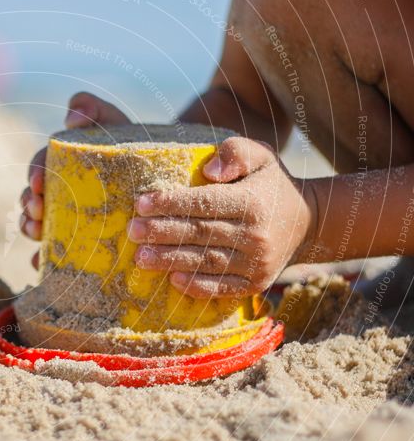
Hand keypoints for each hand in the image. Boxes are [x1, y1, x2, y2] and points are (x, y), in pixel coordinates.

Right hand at [21, 92, 130, 268]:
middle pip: (32, 199)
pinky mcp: (77, 243)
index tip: (38, 183)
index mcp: (61, 165)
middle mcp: (58, 192)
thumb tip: (72, 118)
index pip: (40, 166)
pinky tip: (43, 264)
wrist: (161, 176)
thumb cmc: (132, 145)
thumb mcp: (114, 122)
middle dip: (28, 205)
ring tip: (37, 233)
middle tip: (38, 211)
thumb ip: (93, 109)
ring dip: (30, 229)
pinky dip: (44, 259)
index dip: (34, 174)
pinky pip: (54, 254)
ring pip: (37, 225)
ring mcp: (66, 218)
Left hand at [127, 137, 316, 297]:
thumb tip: (208, 172)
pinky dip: (196, 286)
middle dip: (161, 233)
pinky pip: (221, 287)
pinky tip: (172, 280)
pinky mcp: (256, 284)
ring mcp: (257, 263)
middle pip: (199, 234)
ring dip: (170, 260)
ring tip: (140, 257)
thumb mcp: (261, 155)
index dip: (170, 204)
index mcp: (253, 202)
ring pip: (206, 262)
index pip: (204, 203)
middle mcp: (256, 235)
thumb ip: (235, 153)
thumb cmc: (271, 185)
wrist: (308, 222)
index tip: (140, 204)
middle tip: (132, 231)